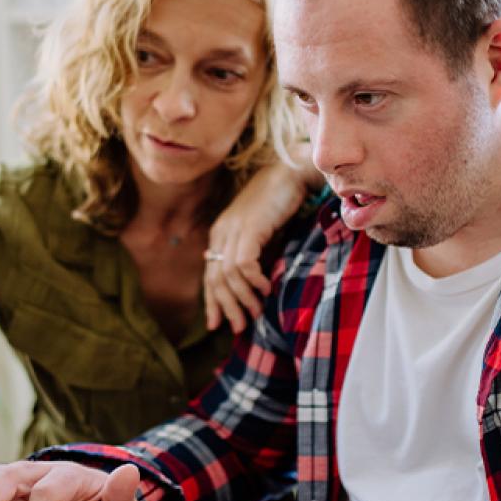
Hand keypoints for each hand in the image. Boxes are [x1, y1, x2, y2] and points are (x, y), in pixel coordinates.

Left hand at [204, 159, 308, 332]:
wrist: (291, 172)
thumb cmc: (280, 201)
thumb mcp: (259, 229)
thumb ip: (248, 250)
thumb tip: (244, 277)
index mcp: (220, 233)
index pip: (210, 274)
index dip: (212, 302)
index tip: (218, 324)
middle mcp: (222, 232)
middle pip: (215, 278)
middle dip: (226, 307)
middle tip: (240, 327)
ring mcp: (234, 229)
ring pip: (228, 275)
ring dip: (242, 298)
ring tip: (256, 312)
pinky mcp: (249, 228)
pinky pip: (244, 264)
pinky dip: (253, 280)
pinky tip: (266, 288)